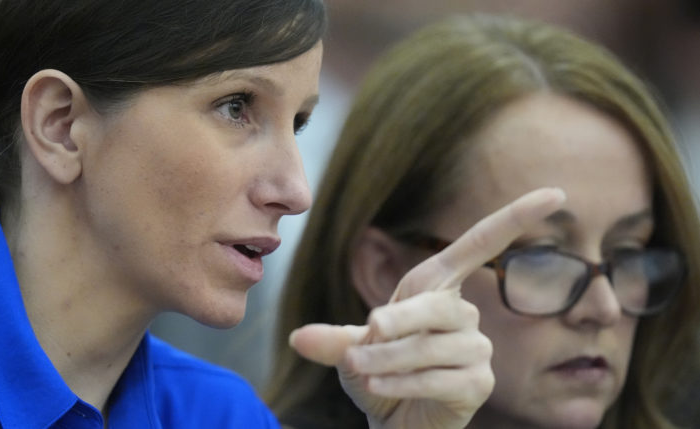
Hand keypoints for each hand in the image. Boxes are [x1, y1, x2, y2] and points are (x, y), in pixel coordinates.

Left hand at [289, 187, 565, 428]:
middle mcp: (463, 315)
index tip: (556, 193)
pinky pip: (439, 378)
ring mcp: (475, 349)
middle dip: (398, 322)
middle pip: (437, 307)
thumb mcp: (350, 352)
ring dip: (389, 359)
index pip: (480, 245)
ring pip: (431, 346)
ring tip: (361, 370)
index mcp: (437, 288)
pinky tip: (379, 387)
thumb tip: (298, 337)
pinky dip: (403, 383)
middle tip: (367, 332)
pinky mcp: (477, 383)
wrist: (393, 421)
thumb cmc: (377, 375)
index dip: (515, 218)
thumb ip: (332, 340)